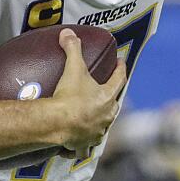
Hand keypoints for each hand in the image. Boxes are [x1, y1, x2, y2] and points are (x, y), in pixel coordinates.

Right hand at [51, 28, 125, 159]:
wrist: (58, 124)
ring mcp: (97, 132)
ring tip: (92, 117)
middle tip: (106, 91)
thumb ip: (72, 48)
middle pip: (114, 105)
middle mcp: (106, 116)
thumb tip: (68, 32)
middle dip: (111, 98)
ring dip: (100, 121)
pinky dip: (83, 146)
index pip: (119, 79)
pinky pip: (86, 147)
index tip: (121, 62)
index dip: (121, 69)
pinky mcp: (85, 146)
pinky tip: (78, 144)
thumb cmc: (69, 97)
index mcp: (107, 97)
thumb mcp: (73, 68)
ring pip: (103, 126)